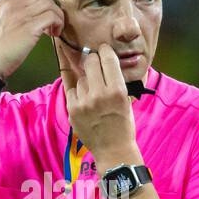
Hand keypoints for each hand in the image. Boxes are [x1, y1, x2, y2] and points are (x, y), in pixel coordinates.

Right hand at [0, 0, 65, 80]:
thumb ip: (13, 15)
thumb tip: (34, 15)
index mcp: (3, 3)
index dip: (40, 3)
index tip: (41, 16)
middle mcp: (11, 5)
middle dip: (51, 8)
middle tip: (50, 23)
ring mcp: (20, 15)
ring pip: (49, 4)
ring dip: (56, 16)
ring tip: (53, 30)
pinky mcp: (29, 27)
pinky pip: (52, 16)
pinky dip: (58, 23)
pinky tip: (54, 34)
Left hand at [56, 41, 138, 166]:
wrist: (113, 150)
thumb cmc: (123, 124)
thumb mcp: (126, 99)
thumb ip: (116, 80)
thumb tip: (104, 58)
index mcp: (117, 91)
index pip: (107, 58)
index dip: (104, 50)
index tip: (103, 49)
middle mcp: (100, 95)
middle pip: (90, 62)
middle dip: (93, 59)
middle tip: (95, 62)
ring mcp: (84, 103)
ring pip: (81, 78)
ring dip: (86, 80)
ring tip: (93, 92)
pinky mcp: (72, 110)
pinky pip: (72, 90)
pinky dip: (78, 92)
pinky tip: (85, 99)